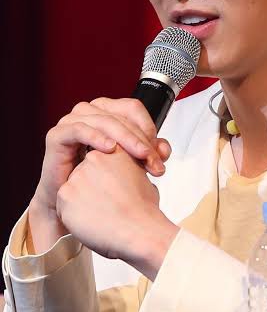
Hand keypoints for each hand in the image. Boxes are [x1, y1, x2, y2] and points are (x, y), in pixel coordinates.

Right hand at [33, 97, 171, 214]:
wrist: (75, 203)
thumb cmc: (100, 180)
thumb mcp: (131, 164)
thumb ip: (149, 153)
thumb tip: (164, 149)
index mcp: (107, 112)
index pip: (133, 108)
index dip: (149, 127)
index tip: (159, 153)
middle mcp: (89, 112)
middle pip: (121, 116)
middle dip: (141, 139)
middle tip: (154, 163)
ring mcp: (71, 121)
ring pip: (104, 120)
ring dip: (126, 139)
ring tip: (140, 157)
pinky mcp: (57, 135)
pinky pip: (78, 129)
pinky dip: (96, 137)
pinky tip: (110, 148)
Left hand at [56, 144, 178, 277]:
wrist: (139, 230)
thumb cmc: (144, 211)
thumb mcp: (144, 180)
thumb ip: (129, 172)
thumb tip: (126, 177)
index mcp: (113, 152)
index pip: (99, 164)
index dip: (104, 182)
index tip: (112, 194)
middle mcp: (93, 159)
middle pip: (84, 176)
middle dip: (90, 190)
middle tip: (106, 206)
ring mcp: (77, 176)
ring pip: (72, 191)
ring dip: (82, 204)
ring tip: (101, 215)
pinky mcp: (64, 194)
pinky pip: (63, 207)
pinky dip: (73, 217)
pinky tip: (91, 221)